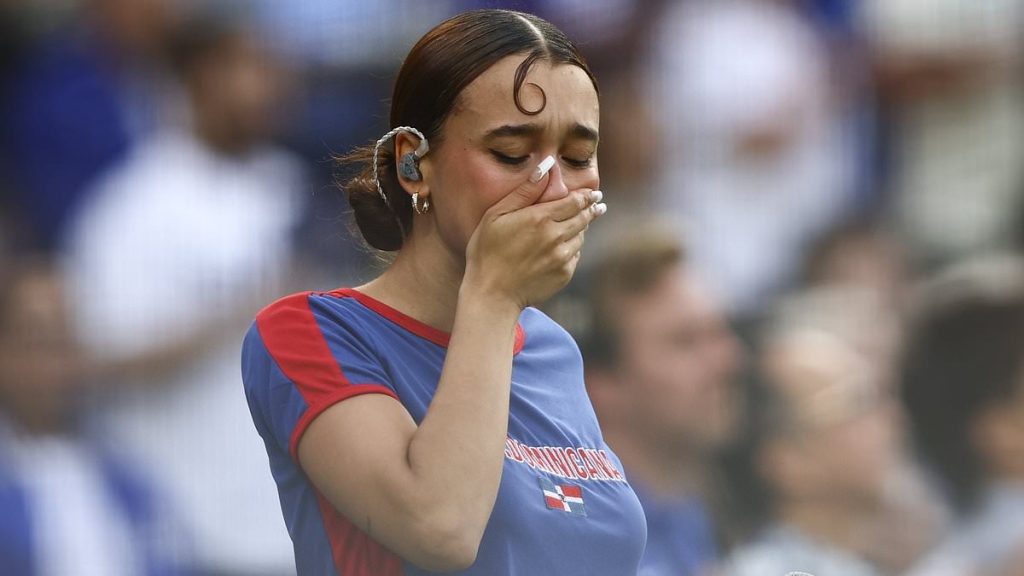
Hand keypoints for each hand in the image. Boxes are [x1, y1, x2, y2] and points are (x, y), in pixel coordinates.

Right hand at [463, 156, 606, 309]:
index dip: (586, 196)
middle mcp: (557, 236)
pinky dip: (574, 248)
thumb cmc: (487, 251)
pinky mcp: (564, 274)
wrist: (492, 294)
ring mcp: (562, 257)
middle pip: (584, 217)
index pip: (575, 201)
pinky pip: (576, 255)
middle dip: (591, 209)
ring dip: (582, 228)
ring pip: (581, 236)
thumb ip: (524, 191)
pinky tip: (565, 247)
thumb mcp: (496, 215)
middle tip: (598, 204)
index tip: (594, 194)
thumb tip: (546, 166)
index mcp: (541, 218)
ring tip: (582, 222)